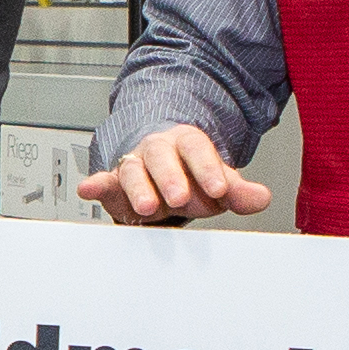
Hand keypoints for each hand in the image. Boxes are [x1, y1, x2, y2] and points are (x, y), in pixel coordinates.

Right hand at [82, 125, 273, 226]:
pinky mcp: (115, 183)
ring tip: (147, 207)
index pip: (197, 149)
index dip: (208, 168)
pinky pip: (104, 181)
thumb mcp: (217, 183)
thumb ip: (238, 192)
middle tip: (180, 198)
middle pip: (162, 156)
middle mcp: (159, 150)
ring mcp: (135, 165)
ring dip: (139, 188)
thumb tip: (261, 197)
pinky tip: (88, 189)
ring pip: (133, 169)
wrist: (164, 173)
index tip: (220, 189)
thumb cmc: (191, 178)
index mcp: (187, 143)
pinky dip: (95, 185)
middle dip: (171, 177)